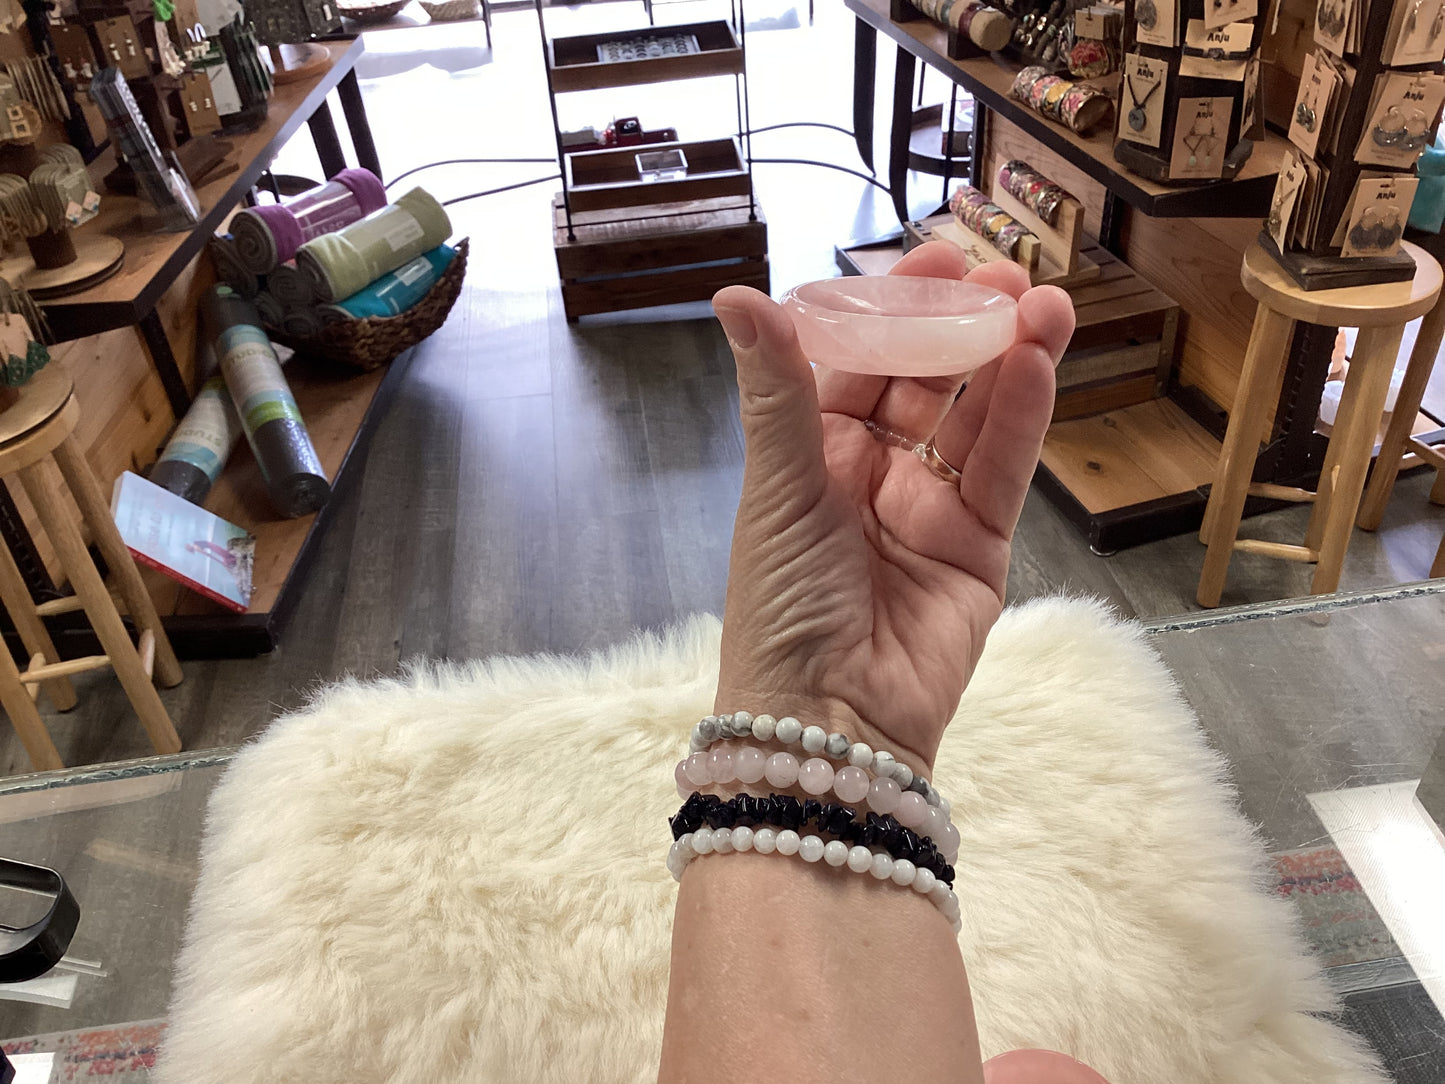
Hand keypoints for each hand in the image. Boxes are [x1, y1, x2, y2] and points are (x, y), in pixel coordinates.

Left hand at [710, 243, 1074, 775]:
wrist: (829, 721)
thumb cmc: (782, 606)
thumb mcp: (779, 488)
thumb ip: (779, 389)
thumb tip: (734, 293)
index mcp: (813, 454)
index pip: (859, 361)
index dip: (895, 308)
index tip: (935, 256)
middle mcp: (872, 473)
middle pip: (927, 381)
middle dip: (963, 326)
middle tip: (1002, 274)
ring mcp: (930, 507)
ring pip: (976, 417)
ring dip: (1008, 360)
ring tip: (1041, 304)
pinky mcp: (980, 545)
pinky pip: (1004, 469)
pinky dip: (1022, 416)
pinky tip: (1038, 363)